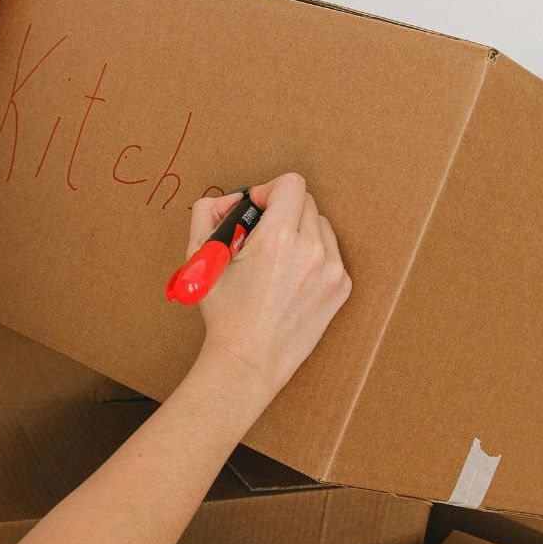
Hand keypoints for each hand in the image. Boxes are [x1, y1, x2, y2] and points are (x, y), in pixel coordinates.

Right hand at [187, 173, 351, 404]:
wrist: (249, 359)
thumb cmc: (224, 313)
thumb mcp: (201, 259)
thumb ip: (206, 213)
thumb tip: (228, 200)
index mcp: (277, 239)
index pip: (291, 184)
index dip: (269, 191)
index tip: (257, 209)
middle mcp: (311, 250)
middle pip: (306, 202)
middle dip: (282, 211)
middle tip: (260, 237)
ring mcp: (331, 270)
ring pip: (320, 225)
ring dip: (299, 231)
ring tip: (276, 259)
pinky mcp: (341, 286)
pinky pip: (330, 252)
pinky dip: (312, 255)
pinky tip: (290, 277)